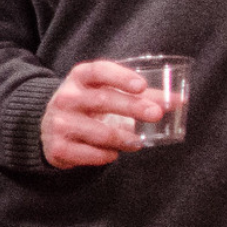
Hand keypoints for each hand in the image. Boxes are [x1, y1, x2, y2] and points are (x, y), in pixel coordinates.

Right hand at [41, 60, 163, 168]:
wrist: (47, 128)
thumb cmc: (87, 106)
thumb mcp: (106, 92)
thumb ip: (141, 95)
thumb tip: (179, 100)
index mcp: (78, 78)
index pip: (98, 71)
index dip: (120, 77)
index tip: (142, 86)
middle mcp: (66, 98)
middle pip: (102, 100)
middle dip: (132, 107)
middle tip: (156, 114)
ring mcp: (59, 123)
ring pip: (100, 132)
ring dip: (124, 138)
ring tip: (138, 142)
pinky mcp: (58, 147)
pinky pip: (90, 154)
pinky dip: (107, 155)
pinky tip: (113, 153)